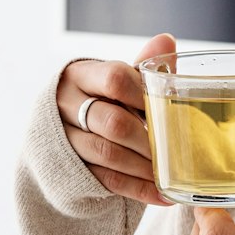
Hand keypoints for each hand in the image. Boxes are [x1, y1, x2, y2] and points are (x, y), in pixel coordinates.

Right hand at [56, 32, 176, 207]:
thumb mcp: (113, 81)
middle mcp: (64, 104)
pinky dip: (136, 189)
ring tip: (171, 175)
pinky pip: (104, 180)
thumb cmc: (97, 99)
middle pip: (112, 122)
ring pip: (107, 154)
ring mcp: (63, 138)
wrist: (59, 130)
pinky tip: (160, 194)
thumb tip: (167, 40)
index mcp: (79, 75)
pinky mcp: (67, 168)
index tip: (168, 108)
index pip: (115, 79)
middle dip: (147, 138)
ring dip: (144, 167)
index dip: (144, 95)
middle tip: (175, 149)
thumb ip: (141, 67)